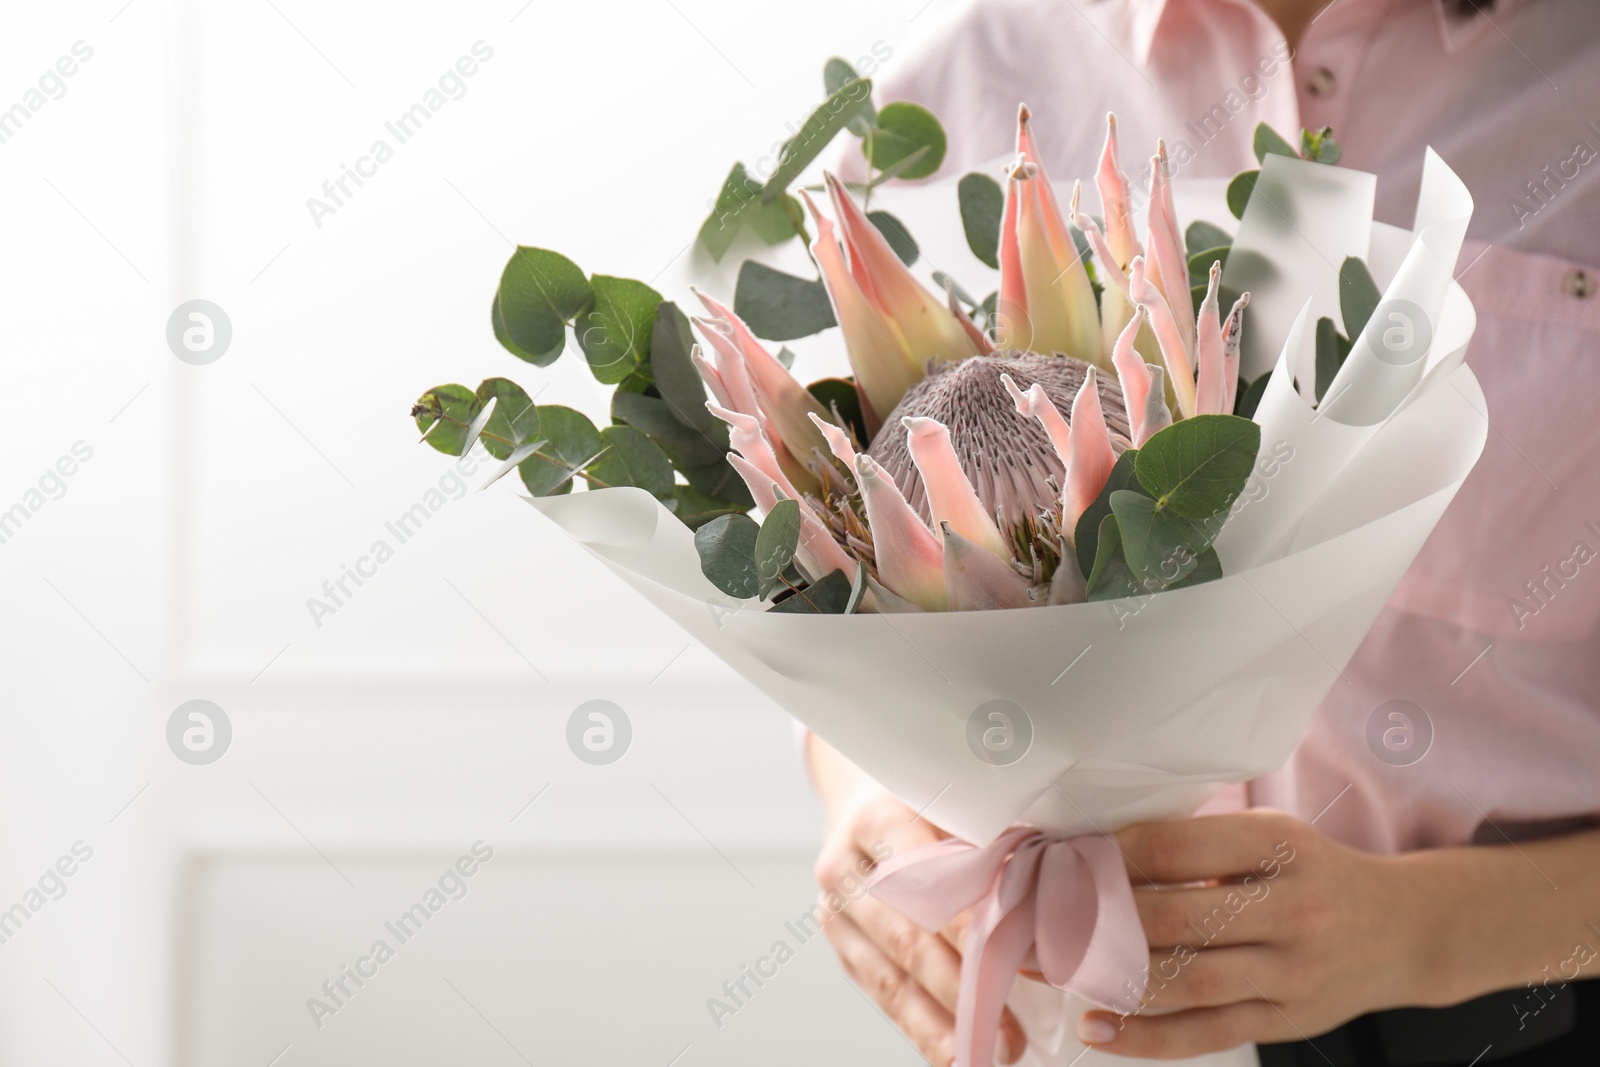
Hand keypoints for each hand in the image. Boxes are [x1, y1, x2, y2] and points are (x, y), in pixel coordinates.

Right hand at [809, 736, 1026, 1065]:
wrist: (860, 788)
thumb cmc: (924, 793)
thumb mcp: (954, 794)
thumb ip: (990, 836)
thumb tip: (1047, 898)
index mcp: (878, 818)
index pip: (926, 881)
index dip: (965, 926)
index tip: (1006, 964)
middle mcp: (847, 866)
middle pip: (904, 938)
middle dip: (958, 992)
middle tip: (1004, 1033)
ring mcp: (836, 906)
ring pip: (885, 976)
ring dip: (935, 1023)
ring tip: (975, 1057)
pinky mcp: (839, 938)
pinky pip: (877, 989)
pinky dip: (915, 1024)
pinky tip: (948, 1050)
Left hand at [1075, 809, 1434, 1058]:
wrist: (1401, 931)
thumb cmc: (1310, 872)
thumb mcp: (1269, 834)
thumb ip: (1198, 841)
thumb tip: (1095, 846)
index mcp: (1280, 846)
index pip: (1178, 848)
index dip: (1112, 853)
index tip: (1065, 855)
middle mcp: (1292, 909)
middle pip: (1177, 918)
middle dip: (1098, 919)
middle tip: (1040, 916)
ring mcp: (1291, 973)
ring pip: (1187, 981)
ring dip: (1110, 978)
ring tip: (1052, 968)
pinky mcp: (1283, 1021)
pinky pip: (1206, 1034)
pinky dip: (1145, 1039)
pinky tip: (1097, 1029)